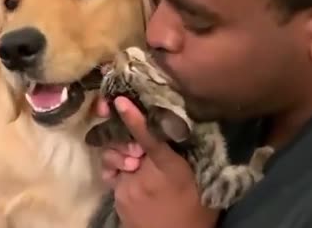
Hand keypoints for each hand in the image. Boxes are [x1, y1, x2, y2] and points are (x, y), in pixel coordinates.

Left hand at [100, 96, 218, 227]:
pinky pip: (112, 176)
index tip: (120, 101)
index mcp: (170, 169)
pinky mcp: (117, 198)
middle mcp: (145, 176)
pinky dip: (119, 173)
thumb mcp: (199, 180)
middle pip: (125, 145)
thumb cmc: (194, 210)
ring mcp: (127, 188)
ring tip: (135, 165)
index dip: (134, 119)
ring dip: (122, 157)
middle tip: (136, 148)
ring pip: (114, 159)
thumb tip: (177, 128)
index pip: (149, 139)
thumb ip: (187, 154)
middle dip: (125, 140)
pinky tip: (131, 179)